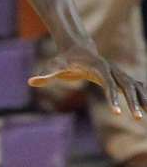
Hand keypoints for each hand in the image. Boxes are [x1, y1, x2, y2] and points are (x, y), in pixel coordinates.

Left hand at [29, 43, 146, 118]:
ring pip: (134, 86)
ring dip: (142, 99)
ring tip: (145, 116)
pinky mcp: (119, 77)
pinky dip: (143, 96)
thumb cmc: (65, 59)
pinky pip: (135, 87)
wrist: (77, 49)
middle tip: (137, 118)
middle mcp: (112, 69)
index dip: (113, 97)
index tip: (116, 112)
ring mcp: (117, 73)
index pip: (108, 83)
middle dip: (133, 101)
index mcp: (99, 67)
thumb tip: (31, 82)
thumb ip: (45, 75)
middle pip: (127, 85)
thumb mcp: (54, 66)